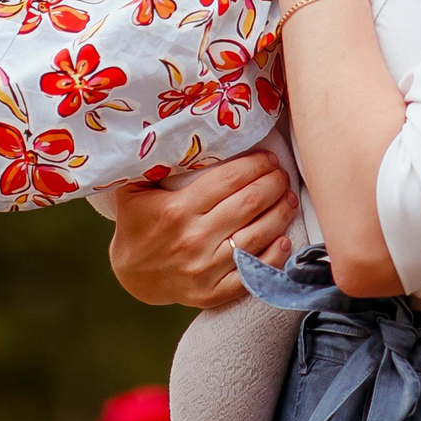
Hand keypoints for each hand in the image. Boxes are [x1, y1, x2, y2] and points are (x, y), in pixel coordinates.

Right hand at [107, 152, 297, 308]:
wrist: (131, 276)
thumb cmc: (137, 224)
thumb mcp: (133, 188)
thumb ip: (152, 161)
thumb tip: (171, 127)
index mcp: (175, 211)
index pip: (229, 179)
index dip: (255, 165)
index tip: (268, 157)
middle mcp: (192, 240)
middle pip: (248, 204)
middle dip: (272, 183)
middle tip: (282, 174)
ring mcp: (204, 270)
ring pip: (256, 236)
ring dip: (280, 213)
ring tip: (289, 198)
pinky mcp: (211, 293)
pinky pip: (251, 275)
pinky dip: (273, 257)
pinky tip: (284, 239)